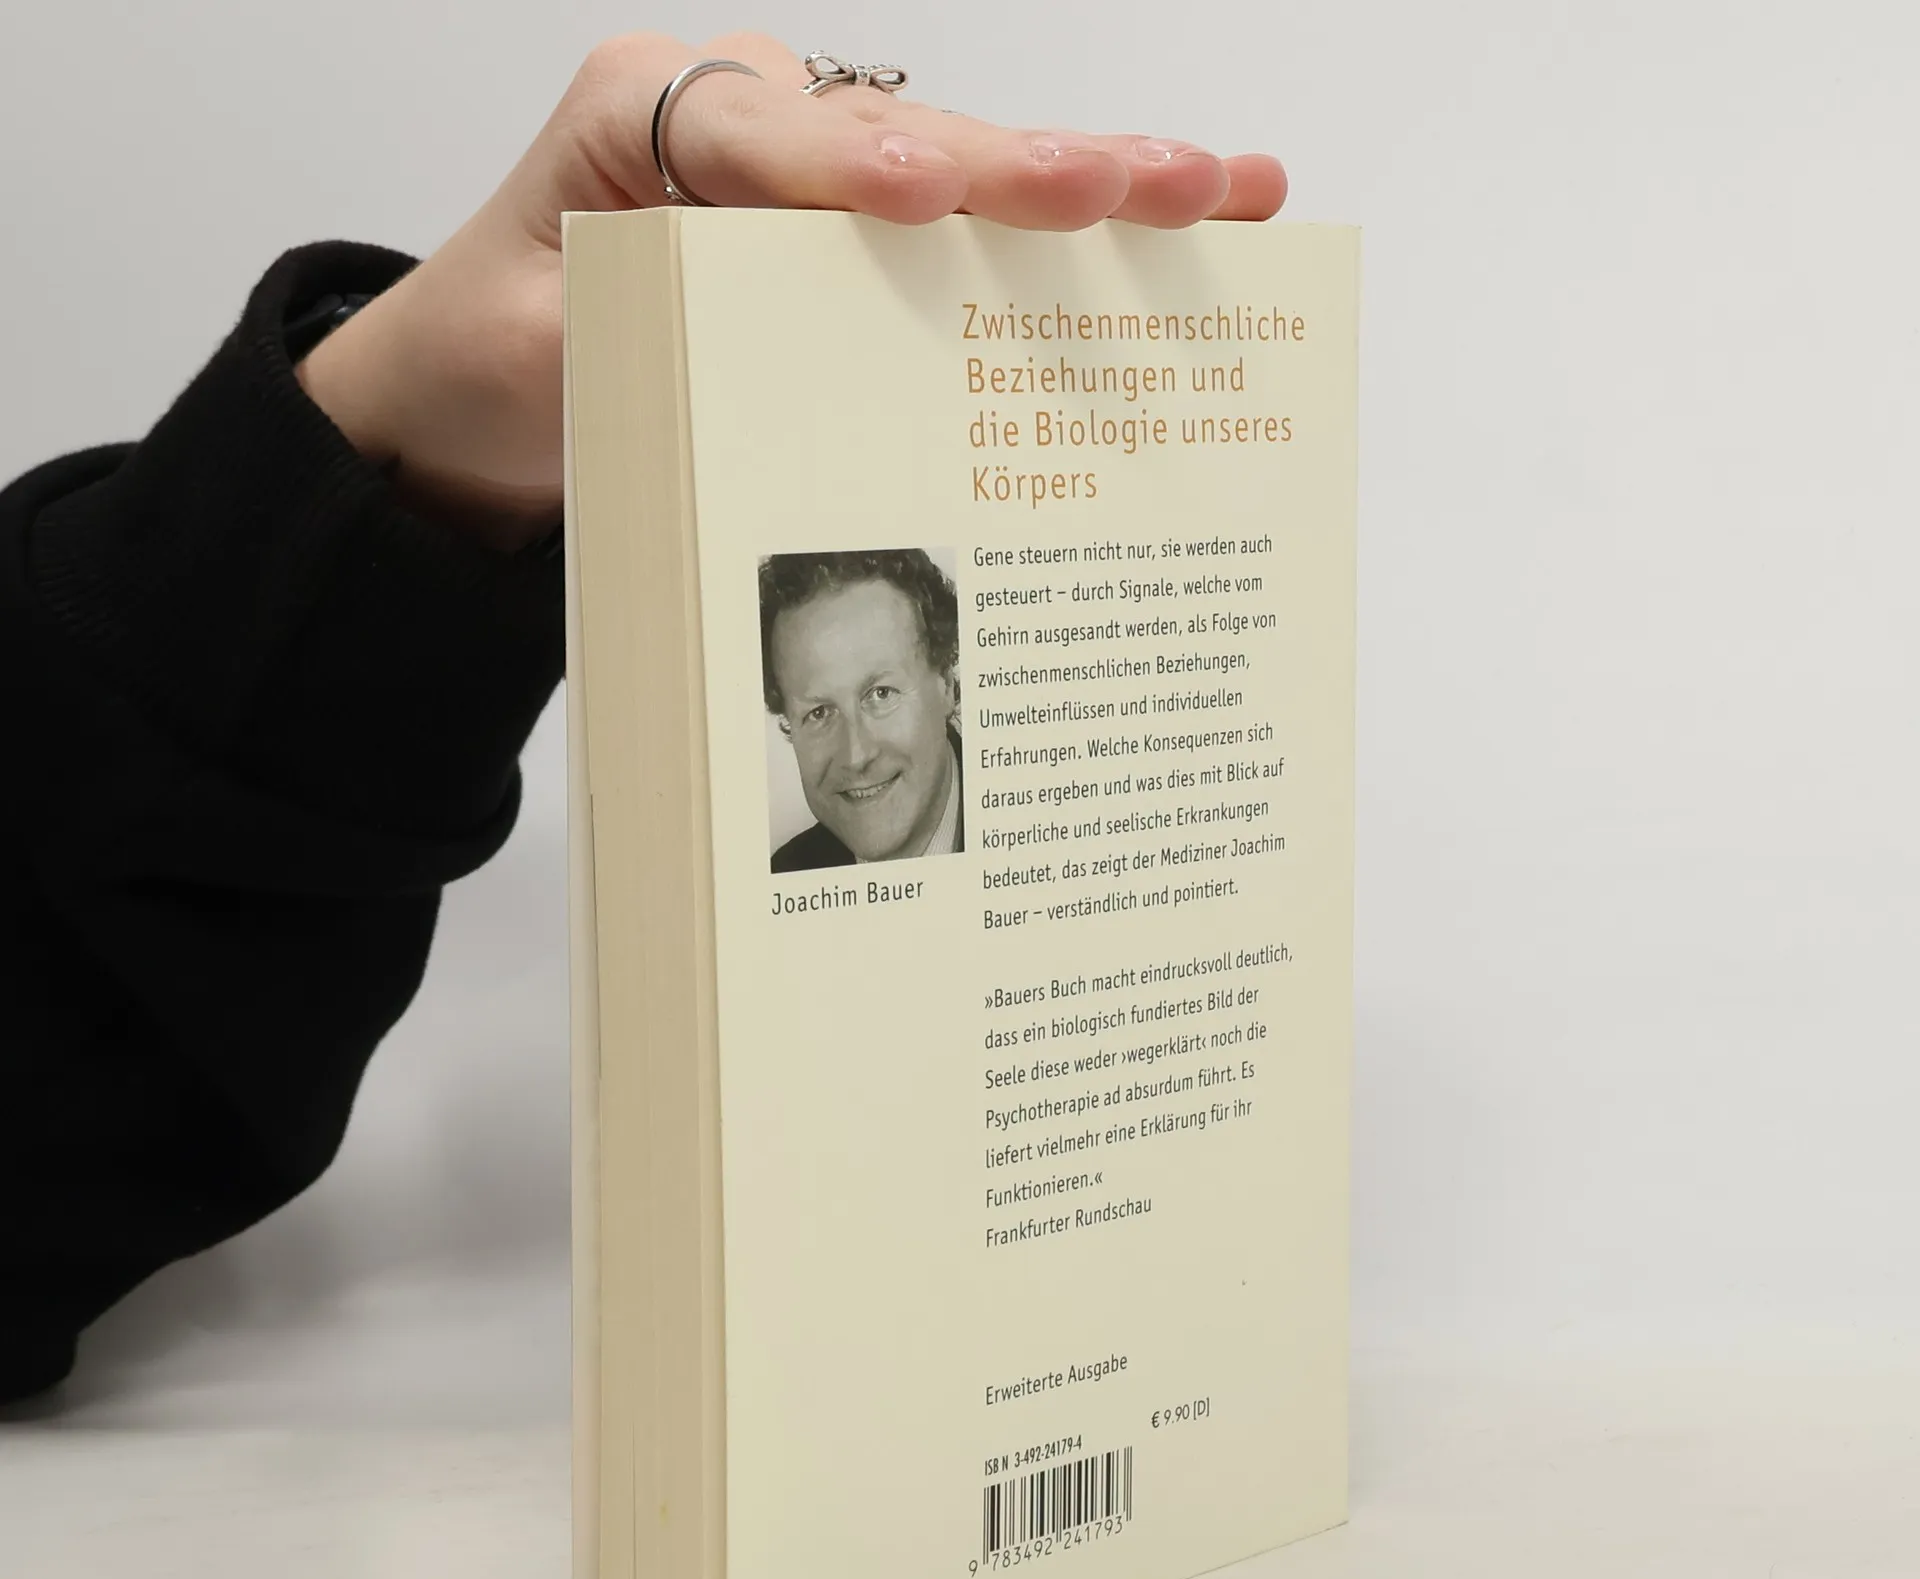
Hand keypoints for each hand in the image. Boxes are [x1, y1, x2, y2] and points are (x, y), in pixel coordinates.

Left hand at [298, 33, 1288, 546]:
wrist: (467, 404)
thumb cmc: (494, 365)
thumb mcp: (538, 348)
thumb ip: (638, 316)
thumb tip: (776, 323)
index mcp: (648, 114)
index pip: (763, 132)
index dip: (852, 164)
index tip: (925, 193)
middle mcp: (747, 119)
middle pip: (902, 137)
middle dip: (1023, 168)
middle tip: (1137, 185)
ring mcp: (812, 172)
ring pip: (963, 172)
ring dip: (1096, 187)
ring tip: (1221, 192)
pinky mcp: (850, 234)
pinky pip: (963, 229)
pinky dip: (1064, 239)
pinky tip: (1181, 218)